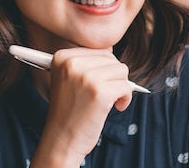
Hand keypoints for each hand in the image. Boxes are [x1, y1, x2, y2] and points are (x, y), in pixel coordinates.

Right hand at [31, 47, 132, 166]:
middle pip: (111, 58)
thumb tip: (112, 51)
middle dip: (113, 77)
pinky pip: (126, 86)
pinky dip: (125, 98)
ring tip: (108, 100)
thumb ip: (86, 62)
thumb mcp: (69, 78)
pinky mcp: (99, 92)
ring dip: (120, 87)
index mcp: (62, 56)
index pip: (98, 49)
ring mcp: (85, 77)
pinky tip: (115, 107)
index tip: (97, 84)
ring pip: (121, 71)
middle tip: (103, 94)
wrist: (61, 139)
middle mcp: (71, 63)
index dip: (103, 68)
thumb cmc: (69, 111)